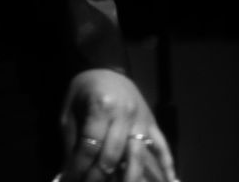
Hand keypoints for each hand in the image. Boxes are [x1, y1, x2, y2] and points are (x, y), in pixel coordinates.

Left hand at [57, 69, 178, 181]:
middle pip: (113, 155)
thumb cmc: (85, 90)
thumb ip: (71, 141)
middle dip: (99, 177)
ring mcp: (141, 119)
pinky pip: (162, 146)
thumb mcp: (70, 110)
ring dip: (129, 178)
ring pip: (137, 155)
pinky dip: (167, 166)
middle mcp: (123, 114)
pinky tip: (171, 181)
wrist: (106, 68)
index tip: (71, 180)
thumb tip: (67, 173)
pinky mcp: (152, 123)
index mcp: (101, 107)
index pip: (90, 146)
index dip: (79, 168)